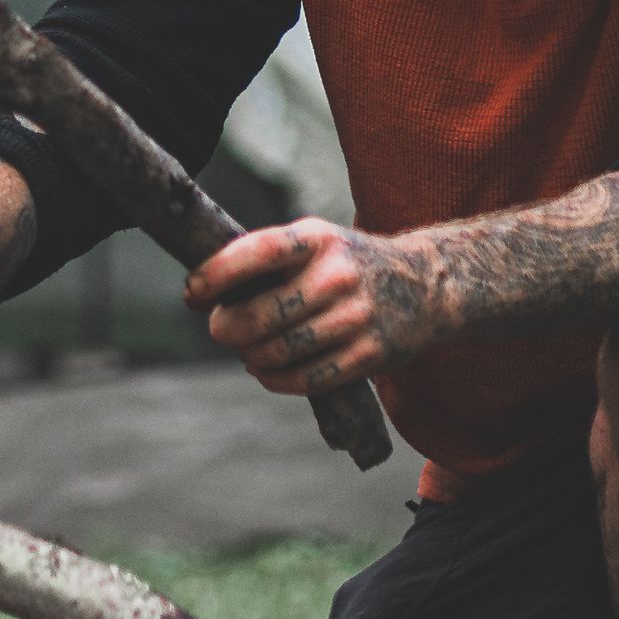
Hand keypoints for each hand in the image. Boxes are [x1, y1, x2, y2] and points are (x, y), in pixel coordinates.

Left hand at [184, 217, 437, 396]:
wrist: (426, 285)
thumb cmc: (348, 263)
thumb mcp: (316, 240)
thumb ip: (266, 259)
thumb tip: (197, 293)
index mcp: (319, 239)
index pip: (259, 253)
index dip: (217, 274)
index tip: (192, 291)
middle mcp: (338, 276)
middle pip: (258, 316)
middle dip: (225, 328)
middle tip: (220, 328)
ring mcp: (356, 318)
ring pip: (277, 352)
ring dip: (249, 356)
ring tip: (247, 350)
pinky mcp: (370, 355)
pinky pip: (305, 379)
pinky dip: (274, 380)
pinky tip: (267, 371)